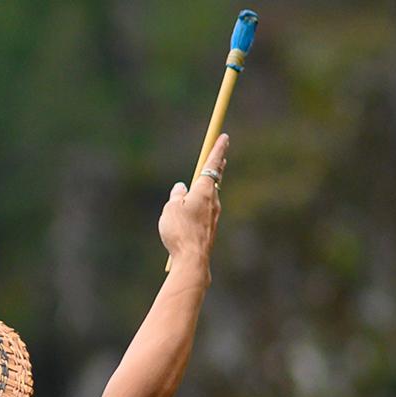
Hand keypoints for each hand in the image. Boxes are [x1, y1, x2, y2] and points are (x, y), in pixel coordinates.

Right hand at [159, 133, 227, 261]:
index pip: (212, 165)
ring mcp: (214, 216)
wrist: (192, 259)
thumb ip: (176, 195)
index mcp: (204, 191)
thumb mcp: (171, 208)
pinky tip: (191, 213)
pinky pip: (205, 211)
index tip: (224, 137)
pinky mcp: (210, 229)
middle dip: (217, 167)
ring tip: (197, 186)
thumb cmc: (180, 231)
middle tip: (220, 156)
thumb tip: (181, 187)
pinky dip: (200, 205)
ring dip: (206, 188)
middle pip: (215, 179)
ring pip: (210, 197)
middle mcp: (213, 201)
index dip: (218, 150)